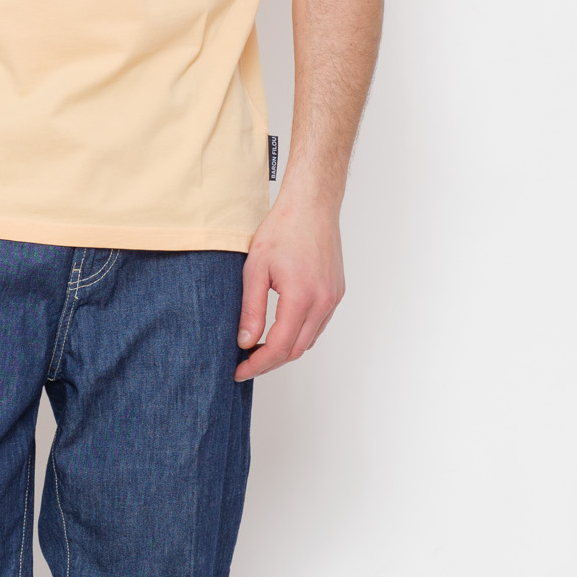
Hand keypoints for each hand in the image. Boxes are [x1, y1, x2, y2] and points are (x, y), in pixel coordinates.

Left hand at [235, 192, 344, 379]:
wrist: (312, 206)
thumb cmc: (283, 230)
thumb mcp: (255, 269)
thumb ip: (251, 309)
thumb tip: (245, 342)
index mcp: (302, 297)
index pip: (279, 347)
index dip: (257, 364)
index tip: (239, 371)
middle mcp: (323, 302)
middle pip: (295, 350)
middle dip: (269, 363)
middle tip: (245, 364)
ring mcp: (333, 299)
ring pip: (308, 340)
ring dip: (284, 350)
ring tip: (259, 349)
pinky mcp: (336, 293)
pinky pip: (318, 325)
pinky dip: (299, 335)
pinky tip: (280, 330)